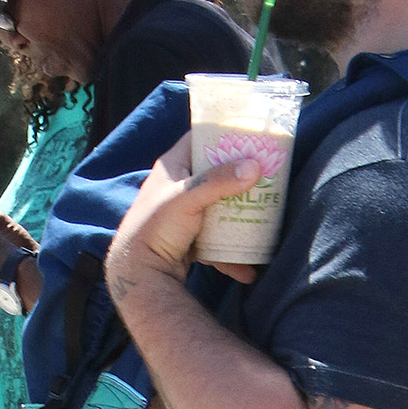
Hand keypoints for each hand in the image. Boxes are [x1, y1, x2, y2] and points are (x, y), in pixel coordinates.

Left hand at [106, 136, 261, 296]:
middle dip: (241, 177)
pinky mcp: (192, 238)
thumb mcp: (186, 198)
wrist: (140, 274)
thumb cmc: (155, 228)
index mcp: (172, 166)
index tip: (250, 136)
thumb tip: (254, 167)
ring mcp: (186, 213)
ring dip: (241, 215)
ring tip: (265, 218)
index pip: (199, 139)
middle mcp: (179, 186)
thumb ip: (218, 181)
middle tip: (266, 175)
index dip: (222, 134)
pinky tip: (249, 269)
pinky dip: (232, 252)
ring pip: (221, 208)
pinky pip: (218, 240)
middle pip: (217, 174)